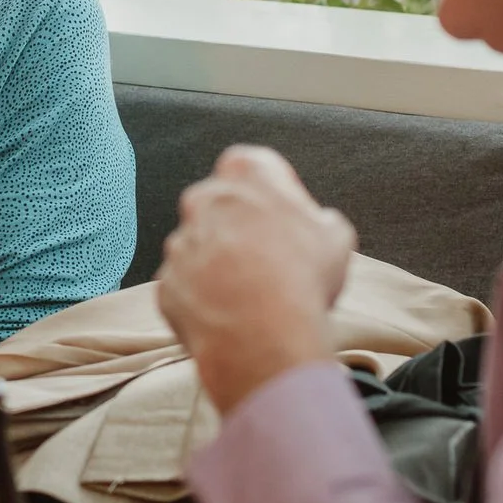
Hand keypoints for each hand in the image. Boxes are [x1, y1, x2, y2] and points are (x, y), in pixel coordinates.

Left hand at [158, 145, 358, 413]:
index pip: (252, 167)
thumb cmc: (303, 278)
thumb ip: (320, 219)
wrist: (262, 336)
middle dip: (241, 226)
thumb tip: (319, 225)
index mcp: (244, 173)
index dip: (271, 192)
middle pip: (221, 206)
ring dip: (221, 264)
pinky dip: (205, 298)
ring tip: (254, 294)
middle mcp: (202, 199)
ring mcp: (179, 242)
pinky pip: (187, 286)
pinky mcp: (166, 282)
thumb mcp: (336, 236)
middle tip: (271, 259)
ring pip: (201, 247)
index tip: (286, 217)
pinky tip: (232, 315)